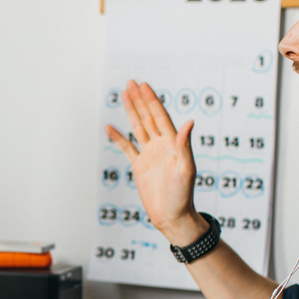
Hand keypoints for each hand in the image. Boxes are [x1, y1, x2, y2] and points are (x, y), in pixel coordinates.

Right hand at [105, 81, 204, 244]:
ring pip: (138, 128)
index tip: (144, 86)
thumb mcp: (185, 169)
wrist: (172, 216)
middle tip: (131, 83)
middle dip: (140, 100)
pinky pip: (127, 148)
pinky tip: (109, 127)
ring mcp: (150, 155)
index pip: (160, 116)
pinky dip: (118, 137)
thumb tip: (189, 122)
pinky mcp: (140, 166)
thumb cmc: (182, 195)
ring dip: (131, 112)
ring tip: (124, 95)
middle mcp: (161, 145)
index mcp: (172, 143)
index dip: (151, 100)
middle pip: (148, 117)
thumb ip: (185, 145)